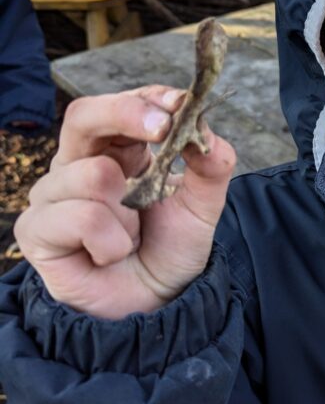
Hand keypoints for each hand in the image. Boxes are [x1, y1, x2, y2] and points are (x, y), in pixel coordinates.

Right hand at [14, 86, 235, 318]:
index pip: (124, 104)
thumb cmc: (169, 250)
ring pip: (91, 174)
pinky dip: (110, 241)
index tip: (181, 104)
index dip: (149, 98)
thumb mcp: (202, 207)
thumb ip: (210, 167)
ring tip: (130, 236)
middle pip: (83, 114)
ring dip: (127, 212)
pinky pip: (79, 216)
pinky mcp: (36, 230)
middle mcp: (79, 163)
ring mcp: (53, 194)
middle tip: (162, 130)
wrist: (155, 306)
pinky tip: (109, 256)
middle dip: (125, 115)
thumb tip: (205, 130)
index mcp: (118, 149)